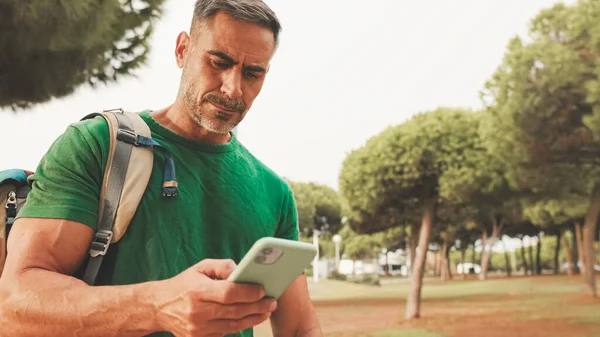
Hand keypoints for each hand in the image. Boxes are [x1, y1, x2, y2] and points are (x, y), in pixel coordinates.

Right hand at [154, 259, 276, 336]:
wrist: (159, 307)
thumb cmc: (184, 284)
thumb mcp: (200, 267)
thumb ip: (222, 266)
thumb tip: (242, 271)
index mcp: (197, 291)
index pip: (228, 293)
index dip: (248, 292)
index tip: (263, 289)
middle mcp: (197, 311)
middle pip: (235, 311)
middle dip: (258, 306)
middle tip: (272, 301)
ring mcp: (198, 329)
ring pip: (233, 325)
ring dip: (254, 318)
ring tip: (267, 310)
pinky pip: (226, 333)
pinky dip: (240, 326)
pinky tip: (251, 318)